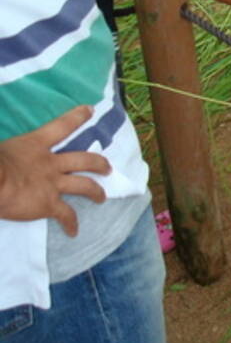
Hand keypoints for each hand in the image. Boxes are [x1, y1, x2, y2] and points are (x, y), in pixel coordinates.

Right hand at [0, 106, 110, 236]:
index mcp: (35, 144)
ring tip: (101, 198)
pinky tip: (73, 232)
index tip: (90, 110)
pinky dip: (70, 224)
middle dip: (99, 164)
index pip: (61, 126)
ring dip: (96, 192)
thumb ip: (9, 153)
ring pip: (84, 186)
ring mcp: (53, 184)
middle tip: (108, 168)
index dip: (77, 117)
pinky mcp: (48, 204)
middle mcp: (50, 163)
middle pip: (84, 160)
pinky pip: (65, 215)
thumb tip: (4, 158)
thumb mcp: (1, 149)